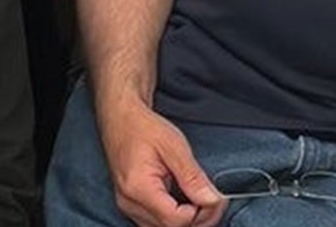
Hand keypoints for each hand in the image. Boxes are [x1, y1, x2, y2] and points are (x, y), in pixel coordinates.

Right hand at [98, 96, 222, 226]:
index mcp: (138, 187)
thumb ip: (193, 177)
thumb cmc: (144, 127)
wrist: (120, 118)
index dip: (201, 213)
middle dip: (198, 219)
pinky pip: (156, 223)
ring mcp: (127, 206)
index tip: (215, 198)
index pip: (175, 220)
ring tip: (201, 200)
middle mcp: (129, 202)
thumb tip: (213, 201)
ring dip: (187, 221)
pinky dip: (174, 217)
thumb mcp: (174, 145)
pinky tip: (184, 202)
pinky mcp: (130, 206)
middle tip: (214, 199)